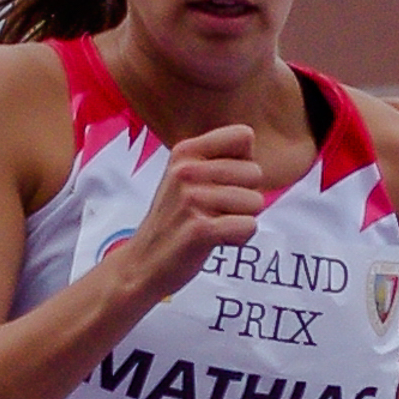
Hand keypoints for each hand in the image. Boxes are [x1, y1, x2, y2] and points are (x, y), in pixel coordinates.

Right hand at [99, 126, 273, 310]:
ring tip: (212, 225)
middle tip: (214, 211)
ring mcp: (191, 199)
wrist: (142, 262)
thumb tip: (253, 151)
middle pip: (255, 173)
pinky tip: (215, 240)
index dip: (243, 162)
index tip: (223, 182)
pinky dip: (239, 238)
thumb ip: (218, 160)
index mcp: (185, 151)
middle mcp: (186, 170)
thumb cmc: (175, 219)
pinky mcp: (200, 229)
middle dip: (244, 196)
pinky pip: (249, 226)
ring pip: (255, 201)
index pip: (244, 136)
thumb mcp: (186, 176)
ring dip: (240, 219)